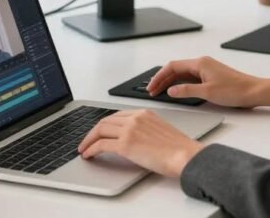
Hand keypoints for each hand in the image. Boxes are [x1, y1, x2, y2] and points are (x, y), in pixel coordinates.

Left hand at [77, 109, 204, 176]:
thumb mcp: (161, 131)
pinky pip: (101, 145)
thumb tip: (134, 141)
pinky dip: (91, 149)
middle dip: (93, 132)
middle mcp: (135, 118)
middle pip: (105, 121)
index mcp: (144, 113)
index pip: (117, 116)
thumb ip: (145, 131)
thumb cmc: (179, 149)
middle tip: (87, 141)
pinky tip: (89, 155)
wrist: (185, 155)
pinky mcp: (125, 144)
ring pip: (100, 130)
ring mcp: (129, 130)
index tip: (99, 132)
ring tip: (84, 149)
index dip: (105, 125)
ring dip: (88, 140)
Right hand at [146, 56, 269, 108]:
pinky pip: (191, 77)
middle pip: (176, 69)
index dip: (159, 76)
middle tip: (152, 91)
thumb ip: (187, 91)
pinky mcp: (211, 76)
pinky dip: (181, 83)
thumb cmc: (235, 90)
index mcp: (200, 63)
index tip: (152, 87)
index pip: (172, 66)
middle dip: (163, 79)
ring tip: (161, 92)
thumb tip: (171, 91)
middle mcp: (202, 63)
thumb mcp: (207, 93)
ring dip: (171, 82)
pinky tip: (177, 91)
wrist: (254, 91)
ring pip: (183, 73)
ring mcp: (207, 69)